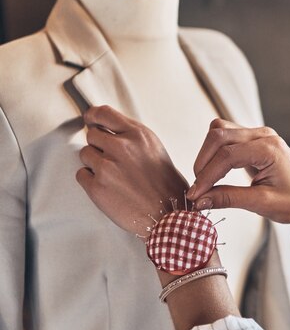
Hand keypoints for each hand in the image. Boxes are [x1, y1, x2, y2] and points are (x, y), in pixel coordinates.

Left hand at [76, 105, 188, 235]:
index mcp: (138, 135)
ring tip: (114, 177)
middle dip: (99, 146)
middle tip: (111, 159)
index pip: (104, 113)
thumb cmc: (167, 186)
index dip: (93, 116)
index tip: (90, 120)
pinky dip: (91, 180)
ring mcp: (107, 167)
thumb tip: (110, 132)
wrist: (168, 215)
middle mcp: (121, 147)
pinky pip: (82, 175)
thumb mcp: (156, 150)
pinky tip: (109, 187)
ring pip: (85, 155)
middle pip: (92, 135)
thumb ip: (133, 138)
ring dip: (95, 164)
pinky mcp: (96, 187)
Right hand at [186, 119, 289, 226]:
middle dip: (203, 162)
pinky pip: (226, 137)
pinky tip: (215, 174)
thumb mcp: (261, 203)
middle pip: (218, 135)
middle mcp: (263, 135)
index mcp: (269, 148)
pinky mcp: (254, 140)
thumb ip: (228, 198)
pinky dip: (214, 153)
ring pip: (219, 132)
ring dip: (207, 155)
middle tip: (197, 190)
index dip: (206, 175)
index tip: (194, 195)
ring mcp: (259, 135)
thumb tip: (199, 200)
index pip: (227, 155)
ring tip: (205, 181)